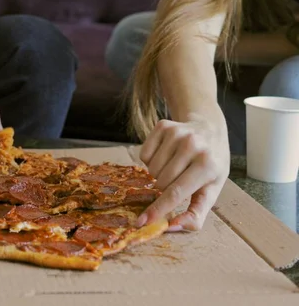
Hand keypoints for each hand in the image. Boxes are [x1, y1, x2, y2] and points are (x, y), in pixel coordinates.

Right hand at [136, 113, 229, 230]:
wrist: (210, 128)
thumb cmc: (211, 165)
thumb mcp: (211, 189)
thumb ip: (196, 213)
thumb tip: (172, 227)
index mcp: (208, 166)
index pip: (176, 193)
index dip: (157, 209)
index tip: (142, 221)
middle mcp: (192, 146)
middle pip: (161, 182)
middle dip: (164, 188)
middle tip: (178, 179)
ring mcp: (177, 134)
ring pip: (151, 169)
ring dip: (158, 174)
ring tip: (174, 166)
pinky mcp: (163, 126)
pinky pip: (143, 155)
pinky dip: (151, 160)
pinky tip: (166, 155)